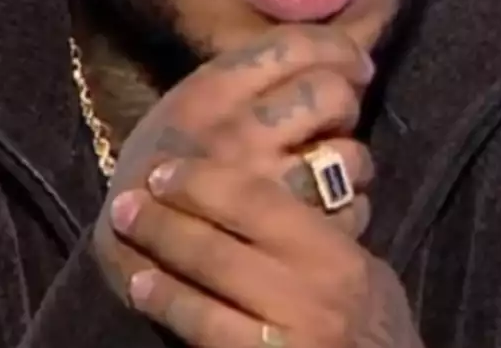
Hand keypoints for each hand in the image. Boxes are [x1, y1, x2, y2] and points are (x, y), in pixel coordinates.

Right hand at [90, 26, 374, 304]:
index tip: (354, 63)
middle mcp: (238, 133)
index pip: (292, 46)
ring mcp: (263, 188)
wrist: (129, 244)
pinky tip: (327, 209)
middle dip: (344, 102)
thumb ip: (249, 78)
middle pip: (330, 92)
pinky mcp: (287, 240)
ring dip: (351, 160)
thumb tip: (333, 48)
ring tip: (328, 168)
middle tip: (333, 117)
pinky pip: (352, 209)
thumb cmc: (168, 163)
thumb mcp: (189, 104)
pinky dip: (349, 207)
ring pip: (350, 154)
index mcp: (210, 92)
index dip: (338, 48)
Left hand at [112, 159, 420, 346]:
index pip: (255, 202)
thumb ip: (314, 231)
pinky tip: (145, 290)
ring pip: (204, 299)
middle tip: (125, 202)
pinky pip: (207, 338)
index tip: (164, 170)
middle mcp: (310, 298)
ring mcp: (287, 343)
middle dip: (163, 222)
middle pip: (217, 248)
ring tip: (127, 243)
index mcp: (335, 257)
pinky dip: (172, 311)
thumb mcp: (362, 269)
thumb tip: (254, 182)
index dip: (201, 182)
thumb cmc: (375, 324)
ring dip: (157, 268)